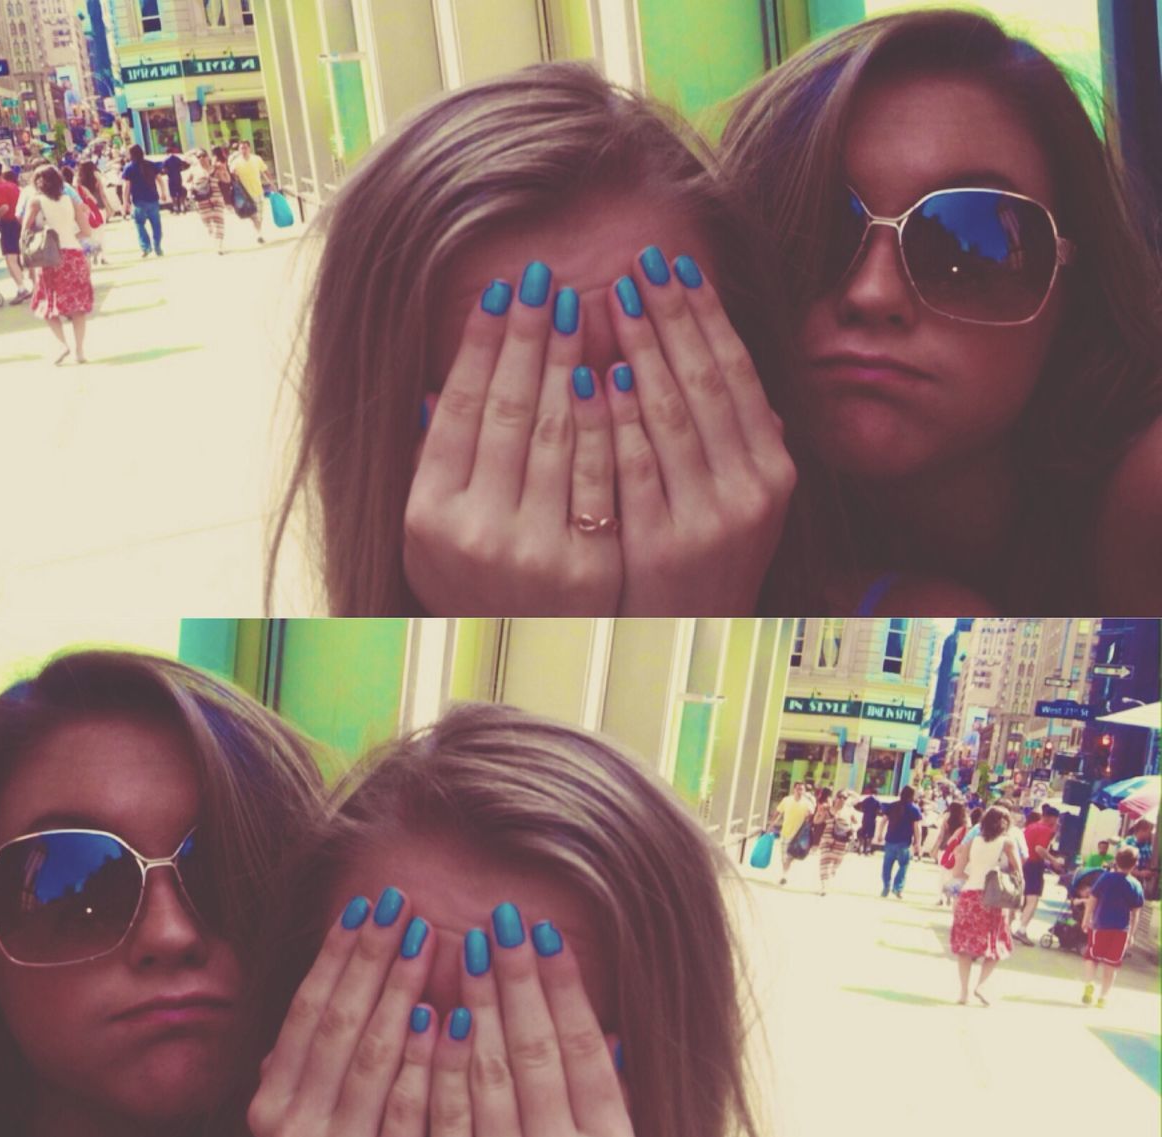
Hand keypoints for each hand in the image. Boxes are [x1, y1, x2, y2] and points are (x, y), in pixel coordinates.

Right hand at [247, 889, 436, 1136]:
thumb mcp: (299, 1134)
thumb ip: (303, 1067)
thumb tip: (320, 985)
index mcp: (270, 1107)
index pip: (307, 1011)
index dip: (337, 954)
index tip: (365, 904)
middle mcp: (291, 1130)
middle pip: (339, 1021)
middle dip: (372, 956)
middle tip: (402, 902)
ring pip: (371, 1055)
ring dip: (402, 989)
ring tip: (430, 937)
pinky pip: (407, 1107)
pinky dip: (425, 1057)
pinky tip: (446, 1013)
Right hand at [404, 265, 620, 614]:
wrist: (526, 655)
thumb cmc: (472, 583)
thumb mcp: (428, 534)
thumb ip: (431, 465)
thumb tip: (433, 390)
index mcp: (429, 518)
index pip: (459, 410)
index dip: (479, 348)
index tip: (498, 295)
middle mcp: (477, 533)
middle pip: (506, 412)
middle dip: (527, 338)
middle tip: (543, 279)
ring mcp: (536, 551)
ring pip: (556, 435)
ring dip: (570, 362)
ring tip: (581, 306)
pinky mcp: (590, 565)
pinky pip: (602, 475)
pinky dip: (608, 420)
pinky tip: (614, 370)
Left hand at [422, 905, 639, 1136]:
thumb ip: (612, 1102)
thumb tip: (608, 1028)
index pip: (583, 1048)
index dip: (564, 986)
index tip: (544, 933)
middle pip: (536, 1050)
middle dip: (517, 977)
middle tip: (502, 919)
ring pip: (488, 1073)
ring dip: (477, 1002)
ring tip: (468, 947)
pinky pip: (442, 1116)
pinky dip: (438, 1060)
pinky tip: (434, 1011)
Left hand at [604, 249, 796, 614]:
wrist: (693, 643)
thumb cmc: (709, 564)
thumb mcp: (743, 503)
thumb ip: (740, 439)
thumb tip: (727, 364)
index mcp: (771, 469)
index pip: (734, 373)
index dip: (704, 315)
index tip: (673, 265)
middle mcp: (750, 489)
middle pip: (704, 382)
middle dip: (669, 315)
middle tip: (636, 261)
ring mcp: (708, 517)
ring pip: (672, 415)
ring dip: (640, 348)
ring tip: (608, 297)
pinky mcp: (662, 544)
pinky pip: (637, 467)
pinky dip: (619, 418)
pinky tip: (597, 375)